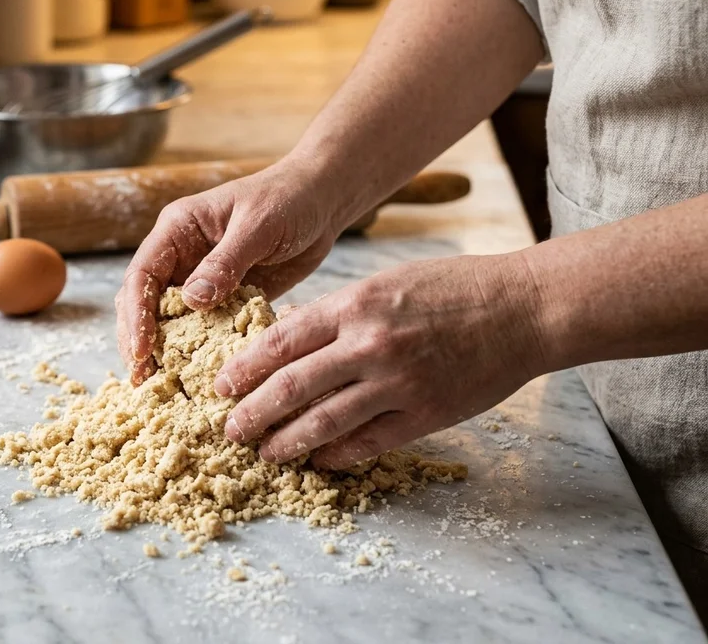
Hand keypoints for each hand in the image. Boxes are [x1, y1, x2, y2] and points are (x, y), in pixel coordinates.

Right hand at [115, 160, 346, 384]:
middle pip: (143, 300)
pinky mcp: (223, 296)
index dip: (136, 313)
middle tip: (142, 377)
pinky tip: (195, 375)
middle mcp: (181, 255)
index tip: (141, 349)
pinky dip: (196, 349)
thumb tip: (192, 300)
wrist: (323, 201)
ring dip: (162, 348)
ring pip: (168, 318)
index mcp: (178, 229)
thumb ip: (225, 262)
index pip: (142, 274)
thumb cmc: (288, 198)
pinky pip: (202, 326)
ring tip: (158, 384)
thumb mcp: (257, 226)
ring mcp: (200, 278)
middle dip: (138, 338)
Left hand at [215, 254, 547, 468]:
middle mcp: (369, 345)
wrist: (524, 309)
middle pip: (292, 386)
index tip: (221, 385)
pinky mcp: (424, 415)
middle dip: (252, 411)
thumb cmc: (454, 288)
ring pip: (323, 422)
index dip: (244, 368)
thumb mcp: (385, 283)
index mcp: (354, 305)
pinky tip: (317, 461)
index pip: (280, 341)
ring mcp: (397, 384)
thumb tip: (286, 337)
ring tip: (265, 452)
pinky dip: (336, 455)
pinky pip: (367, 443)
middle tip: (229, 428)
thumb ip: (336, 313)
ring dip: (286, 441)